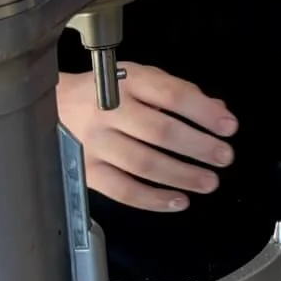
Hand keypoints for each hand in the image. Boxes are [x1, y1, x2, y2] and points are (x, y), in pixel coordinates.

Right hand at [58, 62, 235, 212]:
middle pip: (160, 131)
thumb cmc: (105, 92)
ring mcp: (94, 143)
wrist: (51, 106)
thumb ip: (177, 93)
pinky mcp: (86, 171)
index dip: (203, 112)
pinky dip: (153, 199)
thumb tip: (217, 111)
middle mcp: (108, 111)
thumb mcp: (140, 79)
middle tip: (224, 157)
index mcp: (127, 82)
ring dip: (182, 175)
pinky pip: (123, 190)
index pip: (170, 95)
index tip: (229, 126)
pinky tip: (178, 201)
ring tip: (208, 182)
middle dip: (198, 147)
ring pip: (144, 163)